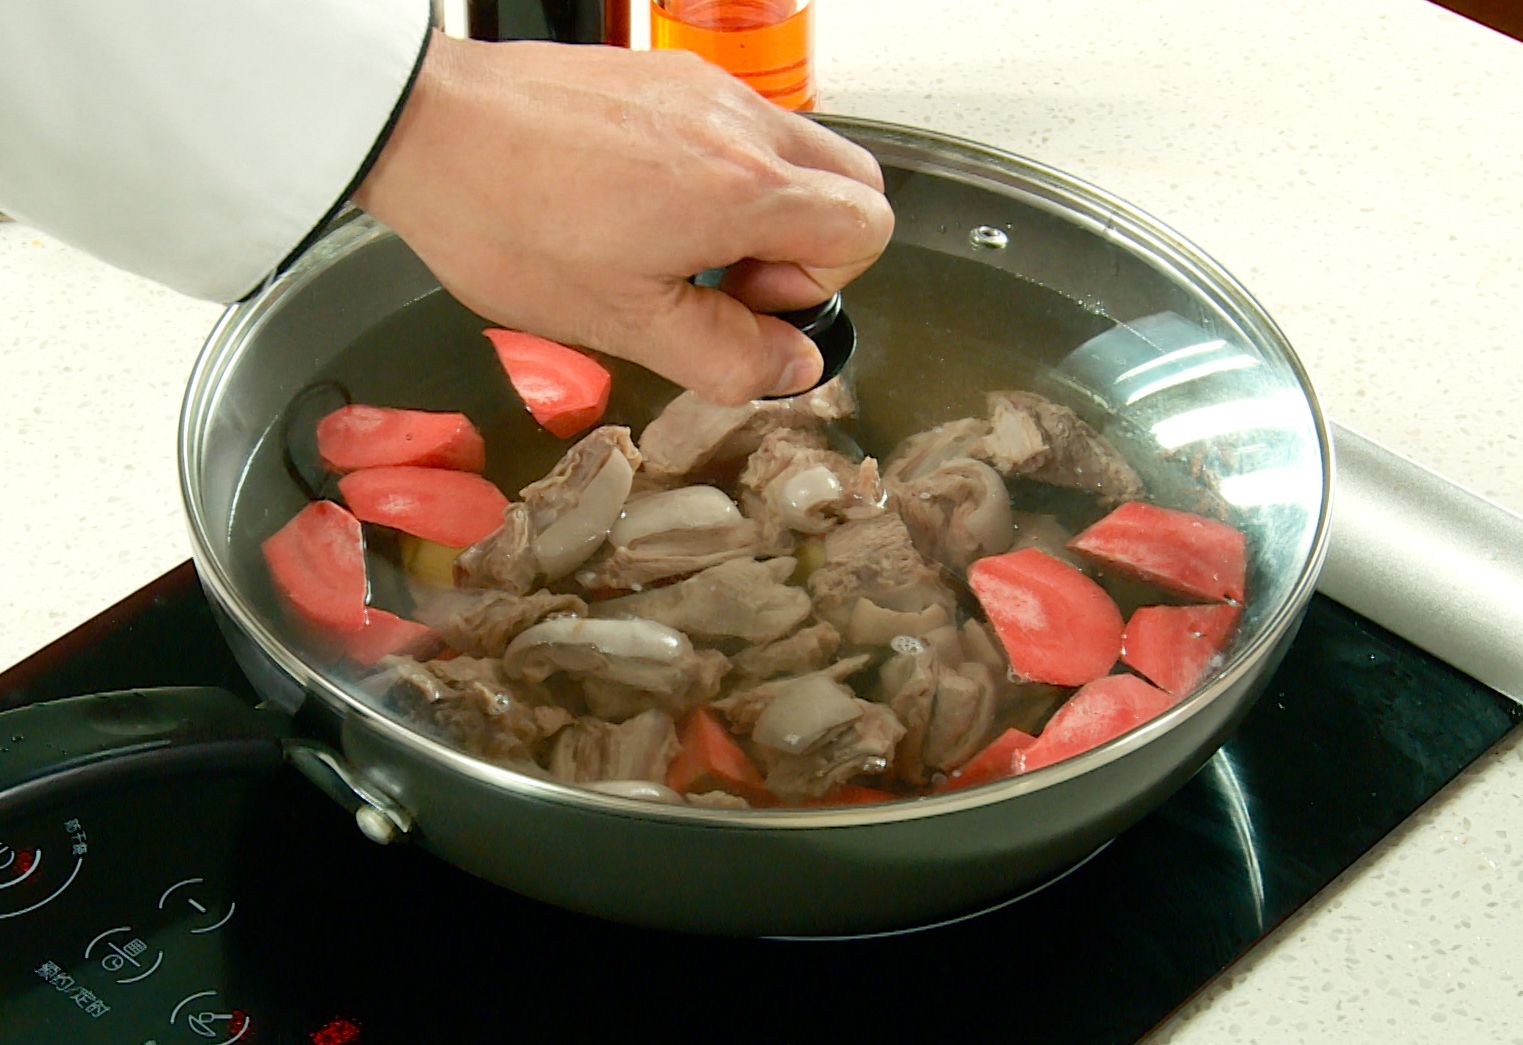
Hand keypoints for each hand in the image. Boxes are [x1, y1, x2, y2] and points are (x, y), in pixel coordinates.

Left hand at [352, 33, 892, 404]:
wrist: (421, 126)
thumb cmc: (506, 218)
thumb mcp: (621, 321)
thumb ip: (725, 354)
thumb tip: (793, 366)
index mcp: (743, 190)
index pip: (866, 228)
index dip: (820, 285)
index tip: (747, 305)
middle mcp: (740, 123)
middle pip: (850, 181)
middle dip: (811, 244)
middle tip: (727, 280)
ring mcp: (705, 87)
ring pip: (796, 150)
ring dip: (765, 208)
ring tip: (680, 243)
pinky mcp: (666, 74)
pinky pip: (736, 125)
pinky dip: (722, 171)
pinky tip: (645, 203)